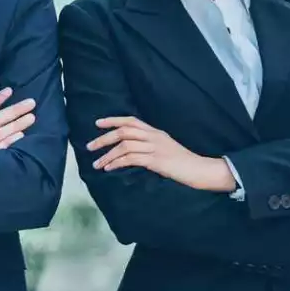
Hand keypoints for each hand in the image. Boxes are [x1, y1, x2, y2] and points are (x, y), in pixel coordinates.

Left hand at [88, 116, 234, 191]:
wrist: (199, 169)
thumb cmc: (181, 162)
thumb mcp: (164, 148)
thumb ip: (148, 145)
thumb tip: (128, 149)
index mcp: (155, 132)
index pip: (131, 120)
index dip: (113, 120)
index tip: (97, 123)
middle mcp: (154, 136)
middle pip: (124, 131)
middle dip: (104, 138)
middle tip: (90, 147)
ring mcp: (155, 148)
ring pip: (124, 146)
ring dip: (107, 155)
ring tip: (97, 164)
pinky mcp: (156, 161)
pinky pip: (131, 159)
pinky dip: (117, 163)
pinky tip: (109, 168)